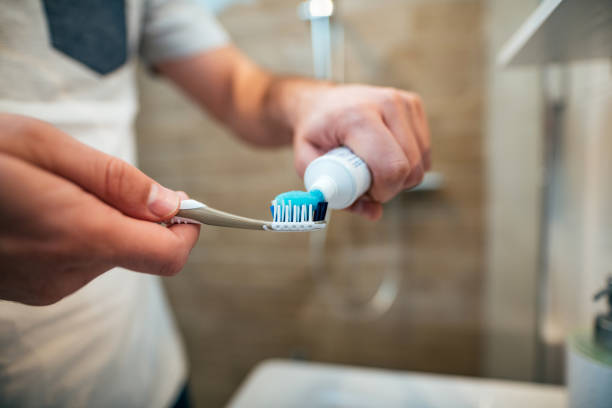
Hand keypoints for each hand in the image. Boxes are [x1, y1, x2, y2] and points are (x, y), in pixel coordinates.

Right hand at [0, 114, 199, 305]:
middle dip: (138, 215)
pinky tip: (43, 211)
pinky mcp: (33, 290)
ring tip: (55, 191)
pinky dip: (80, 235)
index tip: (189, 206)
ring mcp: (47, 286)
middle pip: (140, 250)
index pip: (166, 254)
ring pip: (109, 253)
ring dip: (104, 221)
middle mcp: (66, 272)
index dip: (187, 230)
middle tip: (98, 179)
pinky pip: (80, 261)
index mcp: (77, 234)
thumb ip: (115, 180)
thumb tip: (170, 204)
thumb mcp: (45, 146)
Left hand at [292, 85, 430, 219]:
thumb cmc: (314, 134)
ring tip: (372, 165)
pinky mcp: (414, 104)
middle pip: (410, 168)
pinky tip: (384, 154)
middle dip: (391, 187)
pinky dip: (408, 162)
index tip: (365, 192)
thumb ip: (337, 194)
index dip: (383, 191)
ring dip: (400, 176)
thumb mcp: (308, 165)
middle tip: (366, 181)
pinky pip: (424, 151)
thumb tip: (374, 213)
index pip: (391, 167)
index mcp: (357, 117)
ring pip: (421, 162)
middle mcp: (386, 104)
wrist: (319, 103)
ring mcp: (403, 102)